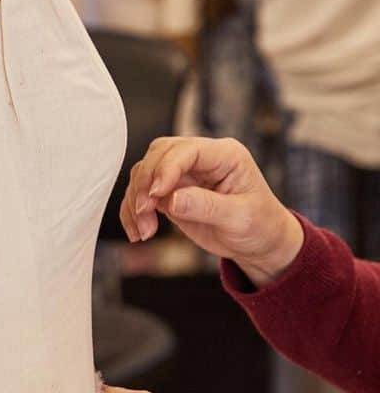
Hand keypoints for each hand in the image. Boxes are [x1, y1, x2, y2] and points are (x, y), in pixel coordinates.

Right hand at [120, 136, 304, 286]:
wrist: (259, 242)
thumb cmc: (259, 225)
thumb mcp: (239, 218)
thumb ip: (206, 206)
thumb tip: (172, 199)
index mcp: (225, 155)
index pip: (186, 150)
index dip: (166, 169)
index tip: (155, 195)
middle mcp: (202, 159)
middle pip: (159, 154)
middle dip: (145, 183)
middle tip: (144, 212)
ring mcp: (184, 175)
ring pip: (145, 173)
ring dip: (136, 201)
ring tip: (144, 231)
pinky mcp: (171, 193)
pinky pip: (142, 194)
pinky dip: (133, 212)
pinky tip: (138, 232)